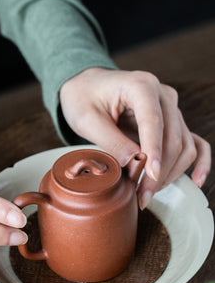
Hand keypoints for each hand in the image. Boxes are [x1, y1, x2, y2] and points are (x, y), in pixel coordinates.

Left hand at [60, 68, 210, 208]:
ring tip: (147, 194)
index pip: (154, 122)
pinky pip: (195, 142)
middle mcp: (163, 95)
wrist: (87, 87)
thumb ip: (111, 140)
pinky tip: (196, 181)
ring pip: (184, 145)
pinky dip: (198, 162)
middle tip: (140, 197)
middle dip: (158, 172)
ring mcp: (171, 108)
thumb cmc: (84, 98)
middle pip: (172, 138)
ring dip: (170, 173)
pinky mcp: (173, 122)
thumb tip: (135, 165)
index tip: (150, 175)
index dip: (154, 151)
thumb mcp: (87, 119)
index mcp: (141, 86)